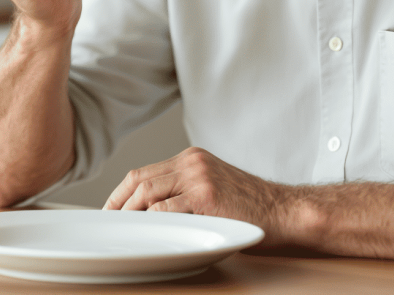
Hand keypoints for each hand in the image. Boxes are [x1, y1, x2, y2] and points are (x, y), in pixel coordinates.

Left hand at [104, 148, 306, 247]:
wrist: (285, 211)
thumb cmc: (251, 208)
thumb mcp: (214, 188)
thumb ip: (185, 192)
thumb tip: (149, 213)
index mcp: (192, 158)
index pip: (144, 172)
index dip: (120, 193)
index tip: (109, 211)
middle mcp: (192, 162)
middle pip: (140, 180)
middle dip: (118, 205)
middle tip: (109, 226)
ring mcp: (198, 177)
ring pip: (148, 193)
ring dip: (130, 215)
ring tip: (122, 232)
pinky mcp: (205, 196)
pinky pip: (166, 209)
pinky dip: (151, 222)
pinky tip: (146, 234)